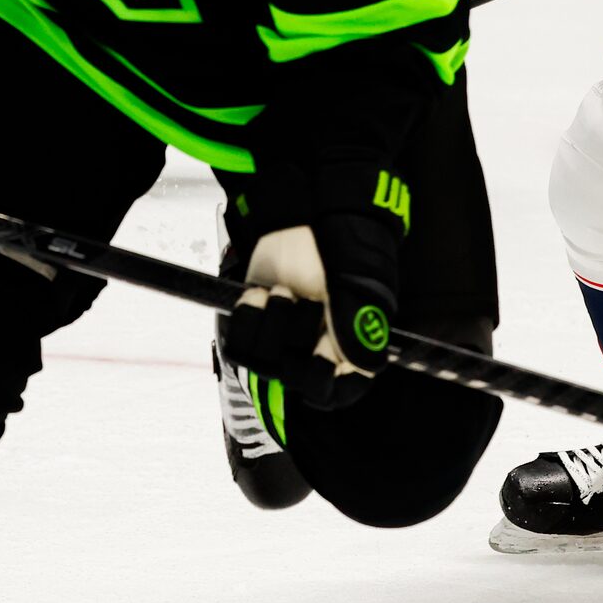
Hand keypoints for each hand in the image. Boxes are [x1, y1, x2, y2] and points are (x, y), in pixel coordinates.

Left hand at [221, 212, 400, 408]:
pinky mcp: (254, 324)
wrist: (308, 209)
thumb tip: (363, 366)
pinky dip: (247, 316)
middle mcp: (316, 350)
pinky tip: (261, 291)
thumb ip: (357, 321)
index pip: (335, 393)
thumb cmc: (343, 245)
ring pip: (262, 364)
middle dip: (294, 336)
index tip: (317, 351)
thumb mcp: (356, 279)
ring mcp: (283, 339)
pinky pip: (238, 344)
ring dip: (271, 323)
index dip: (321, 381)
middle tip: (304, 301)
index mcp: (352, 347)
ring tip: (284, 291)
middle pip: (292, 379)